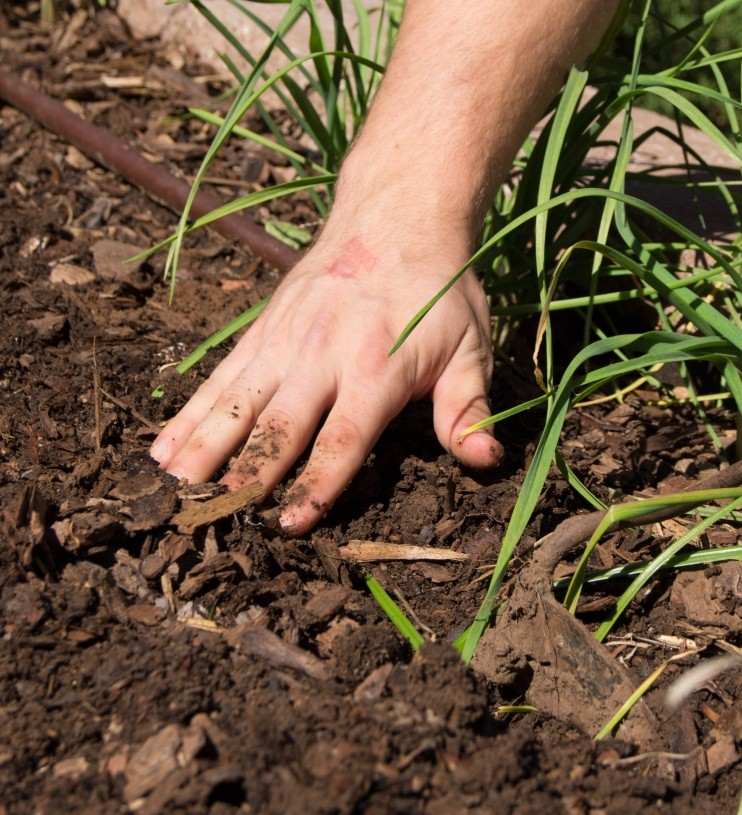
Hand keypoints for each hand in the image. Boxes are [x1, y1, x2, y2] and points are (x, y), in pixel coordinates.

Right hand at [150, 227, 502, 533]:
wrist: (395, 215)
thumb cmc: (438, 289)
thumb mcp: (471, 345)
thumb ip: (469, 407)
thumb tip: (486, 461)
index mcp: (376, 367)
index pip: (342, 438)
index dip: (315, 484)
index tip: (287, 524)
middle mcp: (321, 355)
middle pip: (276, 426)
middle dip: (244, 476)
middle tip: (213, 520)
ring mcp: (283, 340)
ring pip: (235, 404)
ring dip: (203, 450)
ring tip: (172, 492)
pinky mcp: (261, 329)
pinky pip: (220, 378)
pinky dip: (190, 415)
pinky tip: (162, 448)